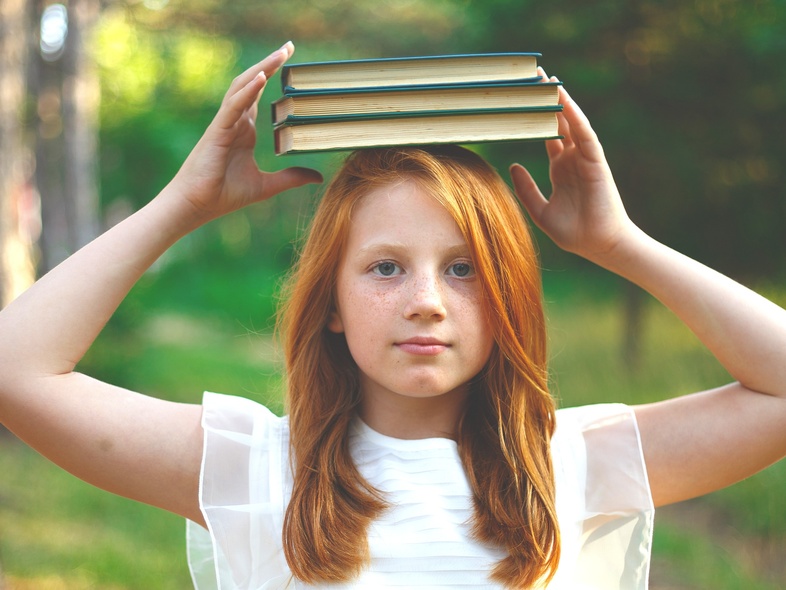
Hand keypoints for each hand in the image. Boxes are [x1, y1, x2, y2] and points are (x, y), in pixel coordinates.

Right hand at [170, 41, 322, 222]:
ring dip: (261, 68)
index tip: (291, 61)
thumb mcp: (267, 186)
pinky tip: (261, 77)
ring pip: (243, 87)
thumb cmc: (224, 195)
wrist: (196, 206)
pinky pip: (234, 105)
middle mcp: (235, 122)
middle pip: (252, 84)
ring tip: (280, 53)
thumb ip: (291, 178)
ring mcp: (225, 124)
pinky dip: (247, 90)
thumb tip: (318, 177)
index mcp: (245, 131)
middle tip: (288, 46)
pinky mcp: (218, 131)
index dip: (272, 76)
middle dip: (269, 63)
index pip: (260, 96)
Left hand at [509, 72, 635, 262]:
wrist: (599, 245)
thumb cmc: (574, 232)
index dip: (535, 117)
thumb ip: (526, 189)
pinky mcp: (595, 160)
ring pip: (571, 122)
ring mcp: (584, 158)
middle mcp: (573, 159)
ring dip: (560, 100)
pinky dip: (574, 115)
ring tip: (547, 77)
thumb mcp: (540, 210)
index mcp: (560, 168)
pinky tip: (563, 99)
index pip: (546, 134)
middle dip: (546, 100)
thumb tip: (512, 166)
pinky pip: (583, 132)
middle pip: (558, 122)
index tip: (521, 100)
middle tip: (532, 76)